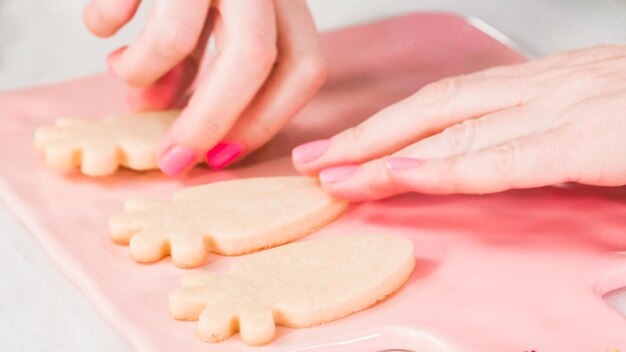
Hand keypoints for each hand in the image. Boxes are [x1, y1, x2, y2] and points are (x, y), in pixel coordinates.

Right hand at [84, 0, 325, 174]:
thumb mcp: (214, 17)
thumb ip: (202, 65)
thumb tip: (169, 114)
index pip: (303, 67)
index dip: (268, 121)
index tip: (225, 157)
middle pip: (253, 60)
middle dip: (210, 122)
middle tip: (173, 160)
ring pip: (181, 34)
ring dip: (145, 72)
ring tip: (122, 73)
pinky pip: (121, 0)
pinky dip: (104, 23)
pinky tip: (104, 25)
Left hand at [292, 45, 625, 200]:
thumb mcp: (595, 121)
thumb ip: (542, 140)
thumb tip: (493, 160)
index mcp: (546, 85)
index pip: (447, 104)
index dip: (388, 127)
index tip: (344, 151)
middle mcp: (546, 88)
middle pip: (434, 110)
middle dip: (367, 137)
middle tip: (314, 160)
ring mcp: (567, 107)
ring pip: (454, 128)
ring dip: (387, 153)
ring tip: (335, 174)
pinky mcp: (592, 137)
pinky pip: (505, 155)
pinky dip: (451, 168)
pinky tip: (403, 174)